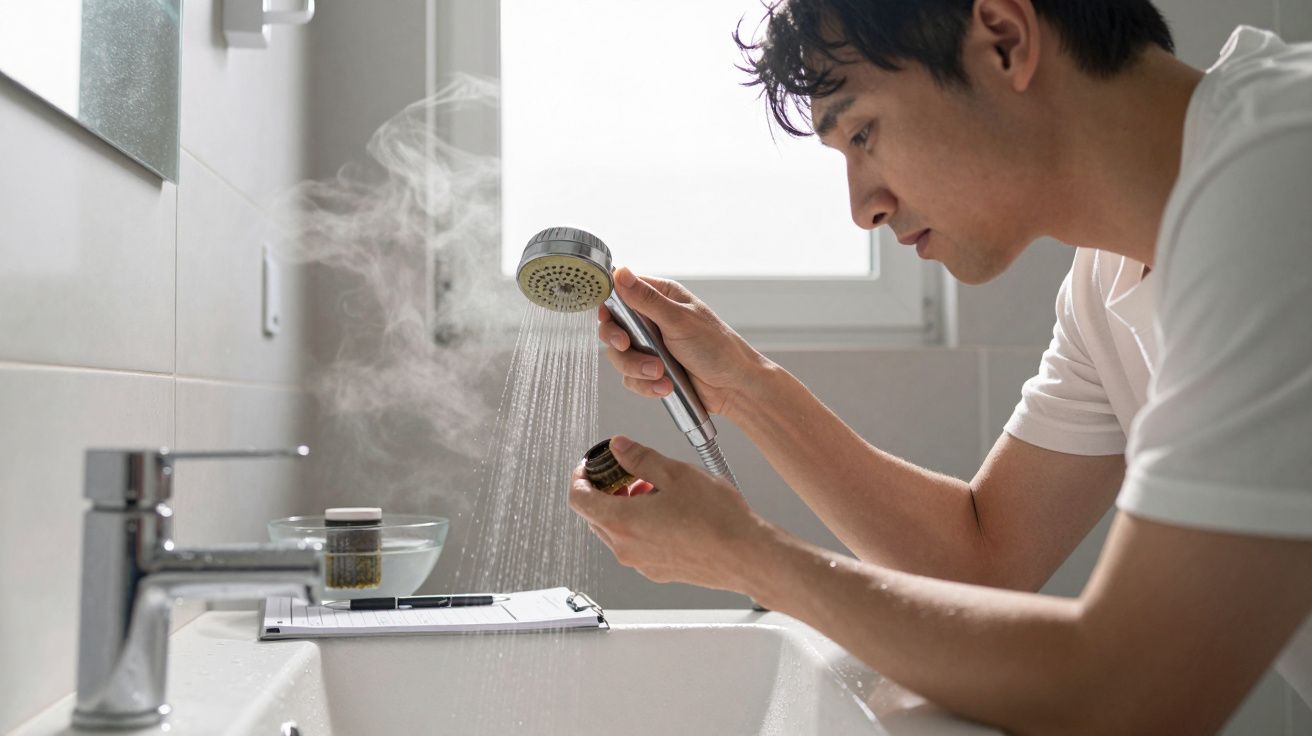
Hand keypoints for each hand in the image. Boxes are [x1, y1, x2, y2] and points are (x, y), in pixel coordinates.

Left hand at [569, 435, 775, 590]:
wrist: (747, 555)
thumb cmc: (717, 519)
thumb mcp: (675, 473)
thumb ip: (640, 458)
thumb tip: (619, 447)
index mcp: (622, 522)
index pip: (579, 499)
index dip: (580, 477)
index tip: (590, 465)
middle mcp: (626, 548)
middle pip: (596, 516)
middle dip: (606, 490)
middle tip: (627, 472)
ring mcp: (642, 563)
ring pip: (617, 531)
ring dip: (625, 507)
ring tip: (654, 489)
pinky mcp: (658, 571)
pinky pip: (636, 545)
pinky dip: (640, 525)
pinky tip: (668, 511)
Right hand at [598, 267, 768, 418]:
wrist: (734, 387)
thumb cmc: (717, 347)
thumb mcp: (679, 320)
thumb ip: (646, 299)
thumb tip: (621, 273)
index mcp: (662, 297)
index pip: (622, 293)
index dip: (610, 305)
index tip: (606, 317)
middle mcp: (653, 320)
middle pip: (614, 327)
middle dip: (619, 341)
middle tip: (626, 345)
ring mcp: (651, 347)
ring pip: (620, 356)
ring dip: (636, 368)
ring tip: (660, 373)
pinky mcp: (651, 371)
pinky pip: (631, 378)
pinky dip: (645, 385)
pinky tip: (664, 386)